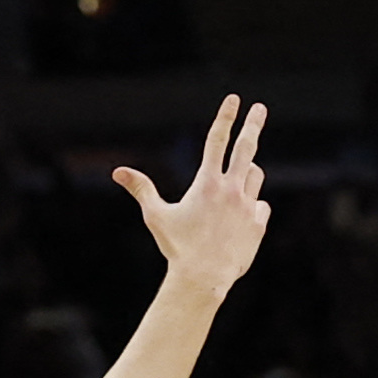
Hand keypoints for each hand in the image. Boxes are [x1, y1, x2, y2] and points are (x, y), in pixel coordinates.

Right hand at [113, 95, 273, 293]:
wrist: (204, 278)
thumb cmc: (177, 247)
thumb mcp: (156, 216)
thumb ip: (142, 189)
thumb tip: (118, 172)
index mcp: (207, 183)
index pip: (217, 140)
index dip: (226, 116)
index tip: (235, 98)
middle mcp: (231, 189)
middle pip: (246, 147)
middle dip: (254, 124)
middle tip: (260, 108)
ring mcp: (248, 205)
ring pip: (255, 175)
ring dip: (246, 174)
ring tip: (233, 187)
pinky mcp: (258, 223)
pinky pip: (260, 205)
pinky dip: (251, 205)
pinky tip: (238, 220)